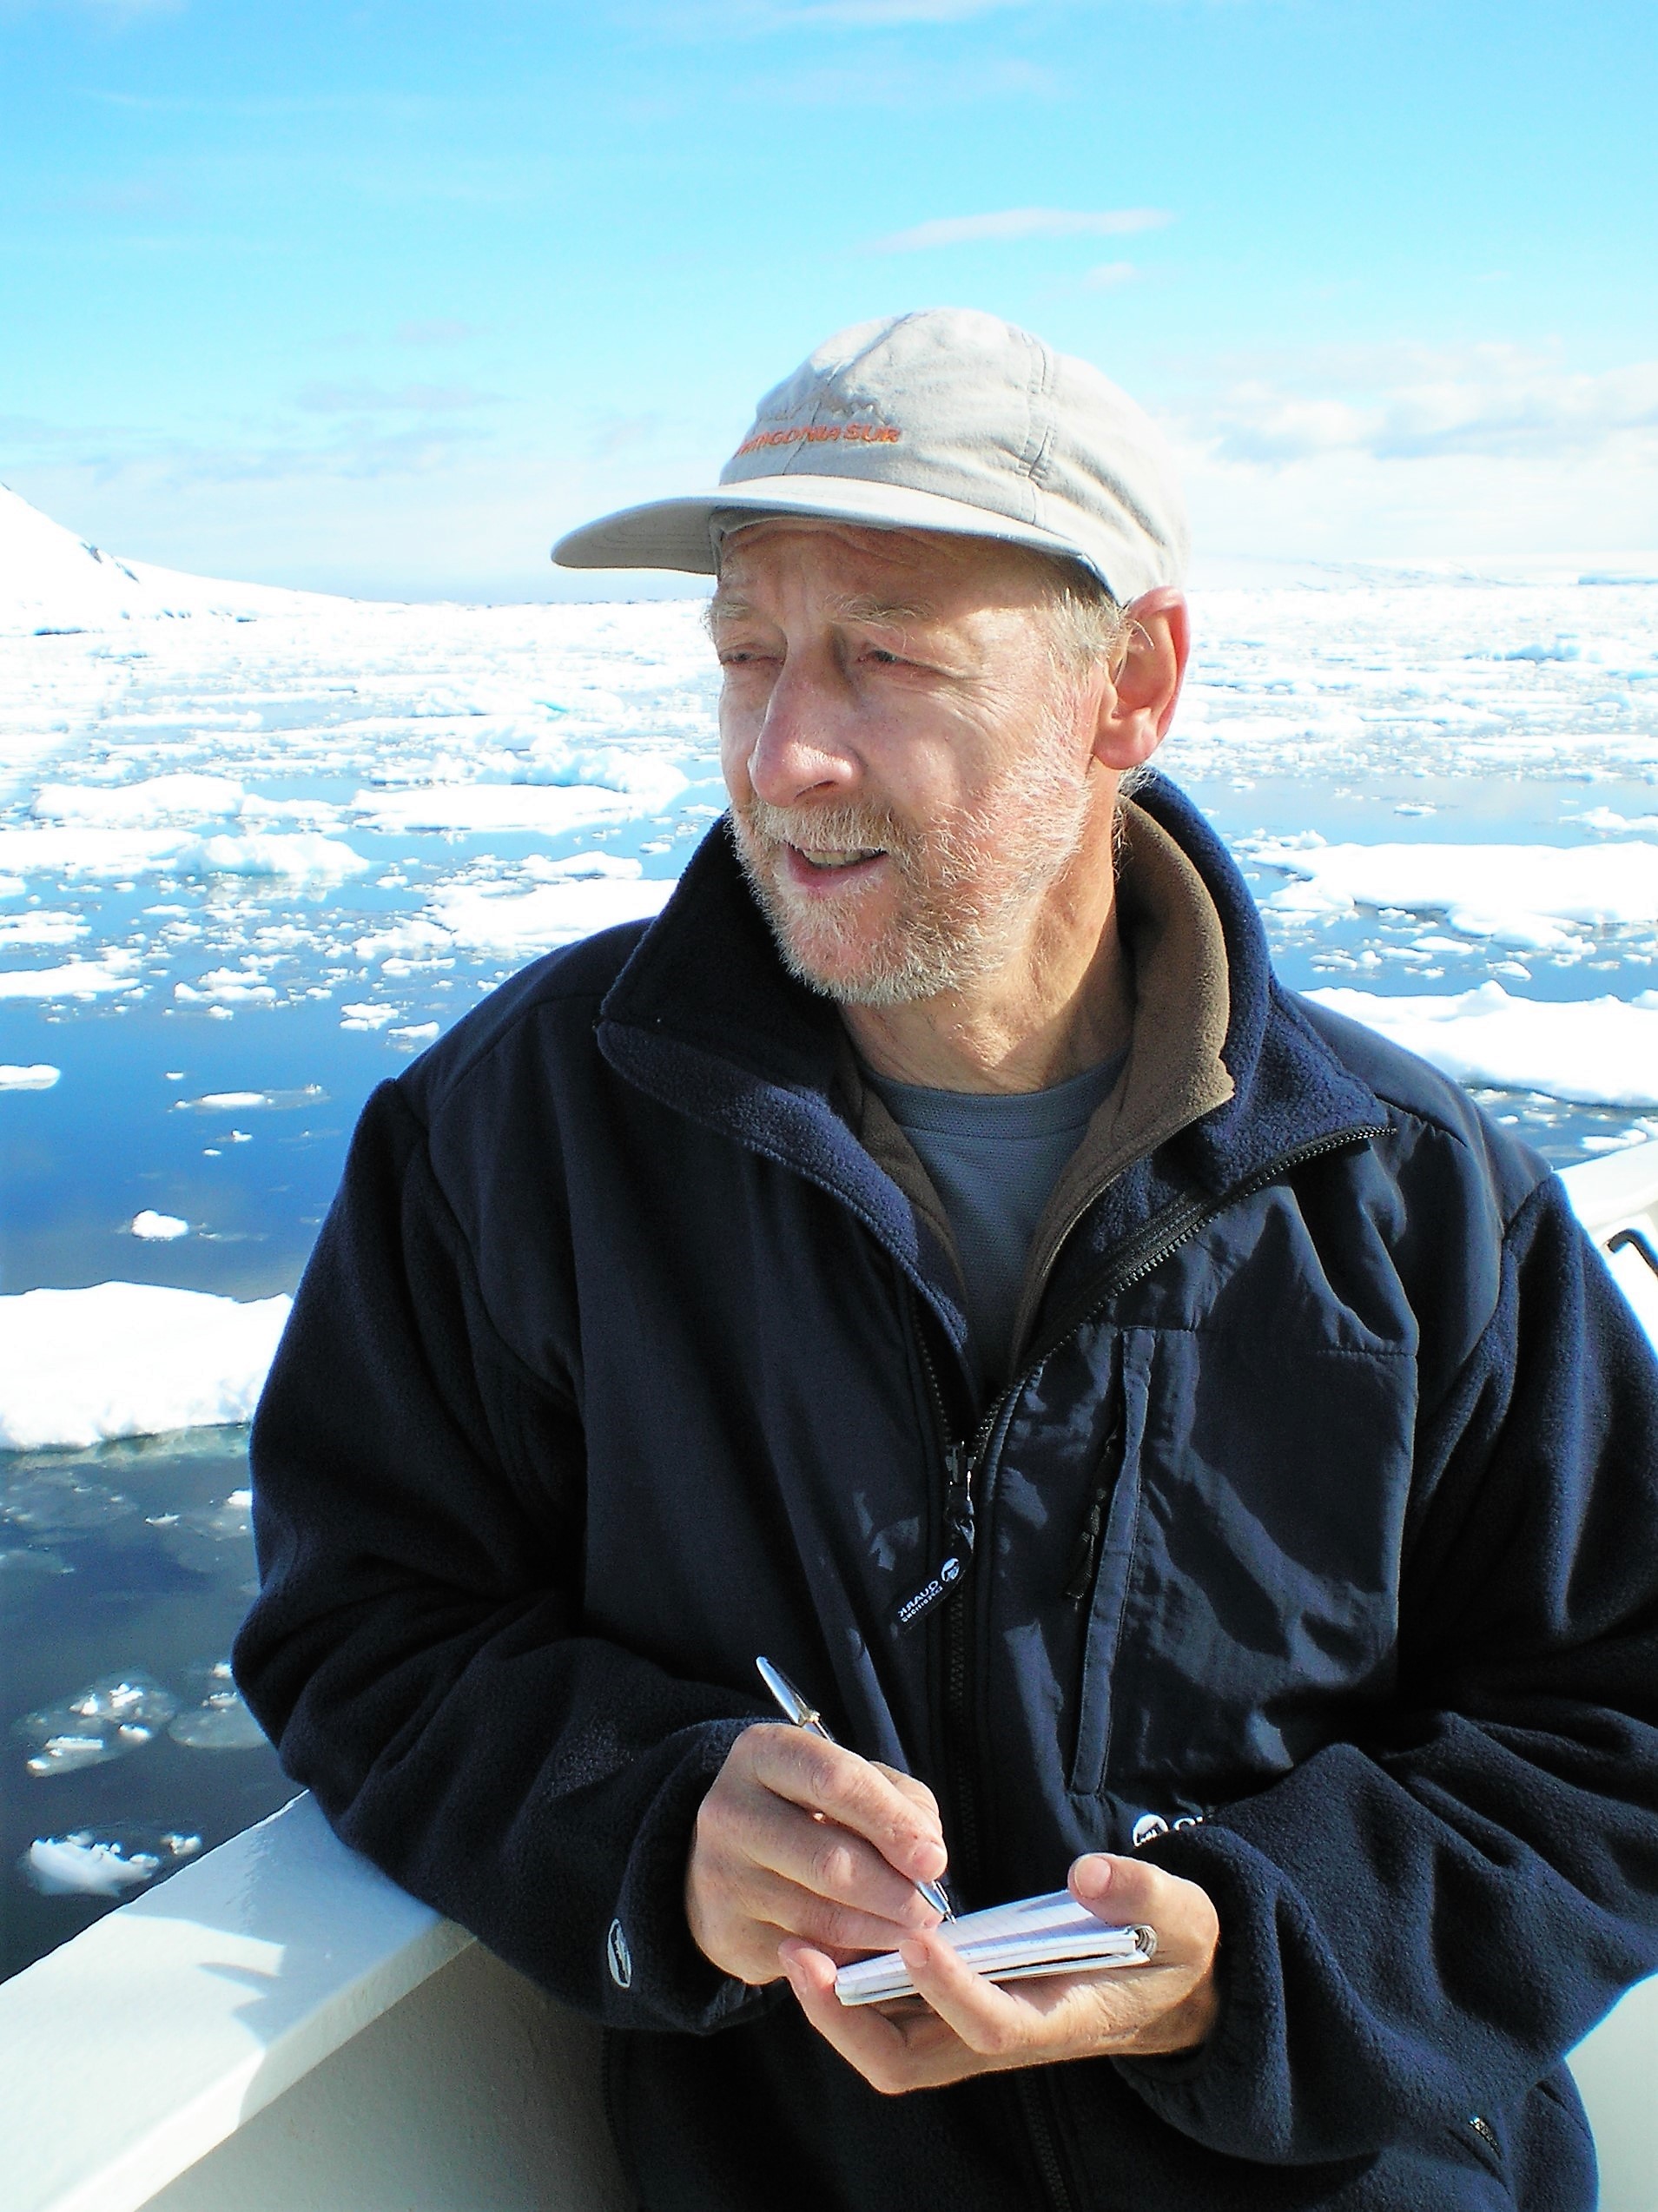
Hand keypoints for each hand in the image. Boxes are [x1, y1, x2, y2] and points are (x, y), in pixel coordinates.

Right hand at [686, 1723, 948, 1985]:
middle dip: (895, 1891)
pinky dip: (851, 1958)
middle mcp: (730, 1810)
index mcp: (764, 1753)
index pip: (835, 1781)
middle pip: (830, 1860)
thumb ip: (900, 1804)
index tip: (934, 1860)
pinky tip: (872, 1945)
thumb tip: (928, 1857)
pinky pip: (807, 1957)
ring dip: (881, 1930)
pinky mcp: (727, 1933)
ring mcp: (721, 1876)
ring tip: (912, 1928)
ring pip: (821, 1917)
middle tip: (931, 1909)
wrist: (736, 1859)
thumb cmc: (812, 1811)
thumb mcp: (855, 1783)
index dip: (892, 1823)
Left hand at [778, 1850, 1219, 2093]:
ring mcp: (974, 2031)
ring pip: (888, 2047)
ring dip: (837, 2006)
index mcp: (1060, 2019)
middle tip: (802, 1954)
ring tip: (794, 1945)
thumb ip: (1142, 1894)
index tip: (917, 1936)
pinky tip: (821, 1937)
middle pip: (908, 2061)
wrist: (1168, 1990)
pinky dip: (850, 1991)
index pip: (992, 2024)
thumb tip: (1087, 1873)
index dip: (951, 1989)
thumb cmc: (1171, 1949)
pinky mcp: (958, 2013)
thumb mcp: (1182, 1916)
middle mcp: (1005, 2037)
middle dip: (849, 2018)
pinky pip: (889, 2019)